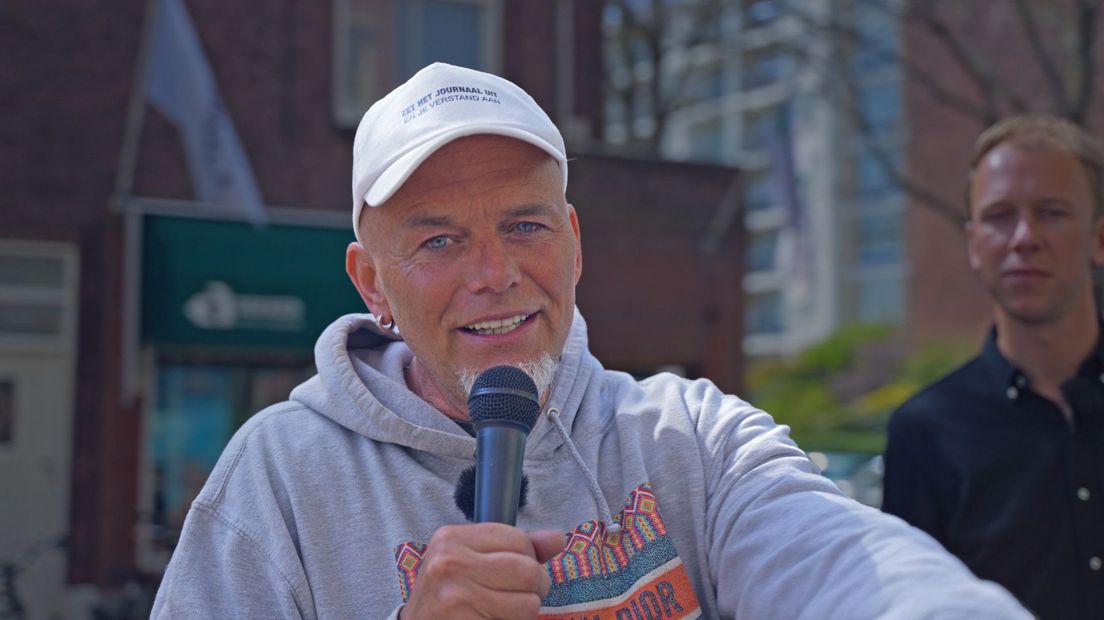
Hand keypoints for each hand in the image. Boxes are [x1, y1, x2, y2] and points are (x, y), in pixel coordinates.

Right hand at [400, 523, 565, 619]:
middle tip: (518, 596)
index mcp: (451, 538)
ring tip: (502, 611)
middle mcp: (450, 563)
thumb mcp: (469, 561)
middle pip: (528, 570)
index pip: (518, 539)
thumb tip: (557, 538)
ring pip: (529, 604)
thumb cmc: (447, 594)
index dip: (527, 558)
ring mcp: (456, 597)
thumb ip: (514, 547)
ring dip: (525, 612)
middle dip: (534, 587)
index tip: (514, 572)